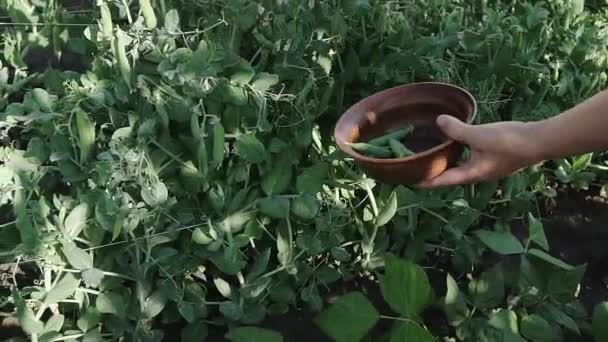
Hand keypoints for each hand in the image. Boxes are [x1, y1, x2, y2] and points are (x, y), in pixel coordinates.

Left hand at [418, 115, 541, 187]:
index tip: (410, 180)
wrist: (540, 142)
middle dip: (434, 172)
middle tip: (418, 165)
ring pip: (461, 167)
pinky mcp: (495, 159)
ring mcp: (488, 167)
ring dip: (447, 162)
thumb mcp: (478, 135)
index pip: (442, 181)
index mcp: (471, 174)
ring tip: (433, 154)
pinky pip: (471, 158)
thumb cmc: (509, 142)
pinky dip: (460, 153)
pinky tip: (458, 142)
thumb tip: (438, 122)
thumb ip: (457, 130)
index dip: (426, 181)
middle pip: (450, 176)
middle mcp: (477, 174)